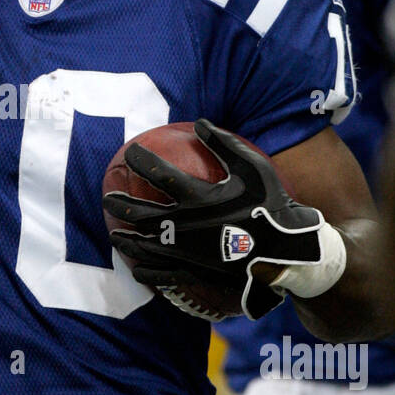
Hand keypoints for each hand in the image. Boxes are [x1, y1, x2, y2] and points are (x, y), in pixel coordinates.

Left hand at [104, 118, 325, 320]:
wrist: (286, 250)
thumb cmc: (271, 205)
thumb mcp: (253, 167)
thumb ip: (224, 144)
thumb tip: (200, 121)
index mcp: (199, 197)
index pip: (159, 175)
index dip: (141, 161)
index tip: (130, 153)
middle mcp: (186, 224)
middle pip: (141, 213)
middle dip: (120, 204)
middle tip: (108, 197)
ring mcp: (187, 251)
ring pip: (145, 244)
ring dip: (126, 237)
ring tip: (113, 232)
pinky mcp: (194, 270)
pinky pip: (162, 272)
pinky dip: (145, 268)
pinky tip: (136, 266)